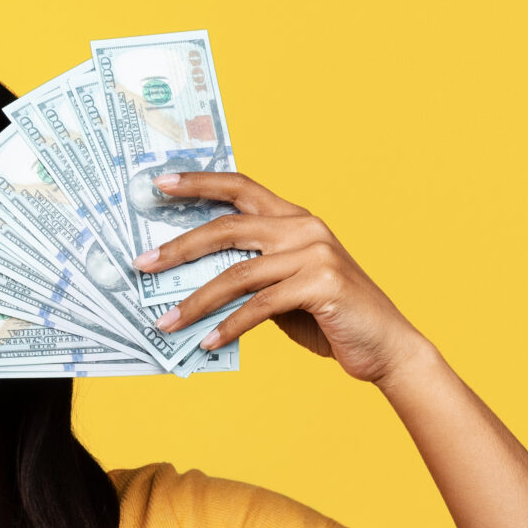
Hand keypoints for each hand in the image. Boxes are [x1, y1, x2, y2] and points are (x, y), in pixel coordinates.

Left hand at [148, 171, 428, 384]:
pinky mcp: (322, 284)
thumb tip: (186, 281)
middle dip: (179, 247)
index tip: (160, 183)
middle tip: (142, 263)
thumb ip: (247, 274)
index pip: (241, 188)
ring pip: (237, 273)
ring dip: (195, 302)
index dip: (199, 182)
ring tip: (164, 322)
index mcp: (294, 219)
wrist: (386, 345)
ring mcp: (316, 253)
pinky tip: (206, 343)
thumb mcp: (281, 287)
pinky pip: (260, 306)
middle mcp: (305, 227)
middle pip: (228, 228)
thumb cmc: (326, 316)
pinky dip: (229, 327)